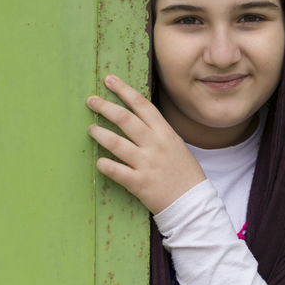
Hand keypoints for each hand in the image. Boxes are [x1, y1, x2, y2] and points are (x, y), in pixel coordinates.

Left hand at [86, 75, 205, 214]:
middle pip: (125, 119)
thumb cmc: (184, 174)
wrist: (193, 203)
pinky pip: (117, 171)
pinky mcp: (139, 183)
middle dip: (105, 107)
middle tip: (91, 101)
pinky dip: (105, 165)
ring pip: (117, 143)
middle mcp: (155, 144)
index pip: (141, 105)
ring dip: (100, 134)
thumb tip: (139, 119)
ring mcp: (146, 164)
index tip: (109, 80)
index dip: (124, 90)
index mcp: (165, 132)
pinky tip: (98, 162)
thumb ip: (158, 132)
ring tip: (90, 129)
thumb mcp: (176, 145)